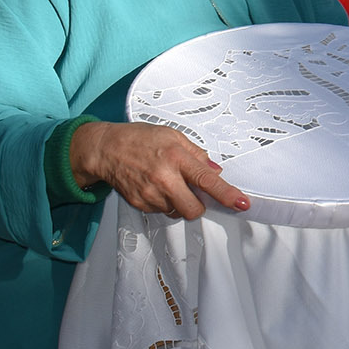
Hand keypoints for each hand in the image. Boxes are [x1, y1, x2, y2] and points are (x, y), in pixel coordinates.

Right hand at [69, 121, 249, 218]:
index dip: (227, 194)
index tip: (242, 204)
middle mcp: (164, 178)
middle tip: (193, 191)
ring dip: (179, 202)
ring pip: (177, 212)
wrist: (106, 149)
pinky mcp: (139, 204)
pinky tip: (155, 187)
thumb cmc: (140, 139)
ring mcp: (150, 194)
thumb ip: (197, 155)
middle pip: (193, 209)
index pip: (207, 181)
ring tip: (168, 183)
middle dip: (199, 205)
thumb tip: (216, 171)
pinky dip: (164, 203)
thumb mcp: (173, 136)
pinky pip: (161, 211)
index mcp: (176, 157)